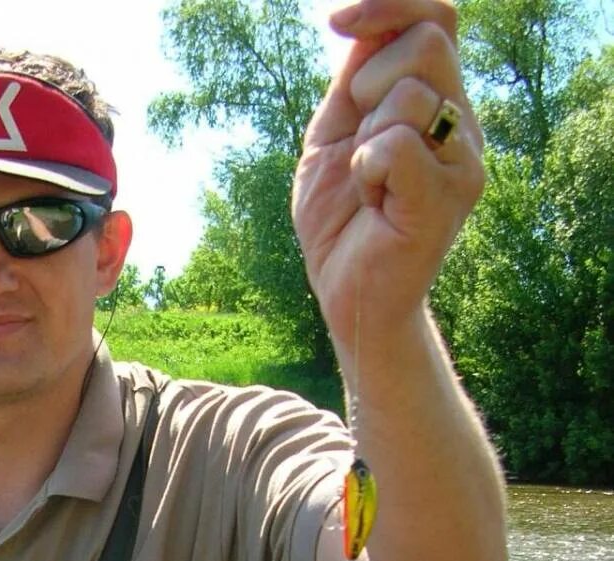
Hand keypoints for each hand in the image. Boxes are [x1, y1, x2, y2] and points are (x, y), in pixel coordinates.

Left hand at [292, 0, 484, 353]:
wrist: (347, 296)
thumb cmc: (340, 221)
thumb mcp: (334, 134)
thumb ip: (354, 76)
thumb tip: (363, 18)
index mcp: (437, 101)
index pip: (437, 17)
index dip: (390, 4)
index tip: (337, 21)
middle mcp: (461, 124)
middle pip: (426, 42)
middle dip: (369, 82)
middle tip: (358, 140)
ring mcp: (463, 160)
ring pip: (411, 94)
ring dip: (366, 136)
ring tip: (368, 183)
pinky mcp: (448, 197)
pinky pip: (399, 145)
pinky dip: (368, 168)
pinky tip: (372, 200)